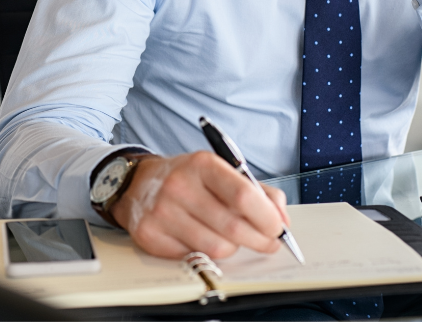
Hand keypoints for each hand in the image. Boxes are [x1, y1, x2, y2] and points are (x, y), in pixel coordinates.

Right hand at [110, 153, 288, 259]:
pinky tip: (204, 237)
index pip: (243, 195)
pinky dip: (207, 253)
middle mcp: (181, 186)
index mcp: (204, 164)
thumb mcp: (224, 170)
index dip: (266, 217)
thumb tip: (281, 219)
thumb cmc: (191, 177)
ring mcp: (163, 212)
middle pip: (232, 227)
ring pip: (216, 248)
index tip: (278, 228)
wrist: (140, 182)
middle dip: (259, 239)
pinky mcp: (150, 236)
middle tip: (269, 242)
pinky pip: (194, 257)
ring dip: (234, 247)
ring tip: (232, 236)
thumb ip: (259, 192)